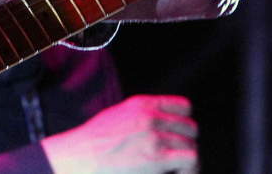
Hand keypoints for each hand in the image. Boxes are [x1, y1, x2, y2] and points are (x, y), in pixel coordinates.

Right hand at [42, 95, 198, 173]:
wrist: (79, 157)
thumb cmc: (94, 143)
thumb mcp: (118, 116)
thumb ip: (142, 116)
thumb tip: (162, 127)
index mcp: (142, 104)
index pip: (184, 107)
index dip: (185, 124)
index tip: (180, 137)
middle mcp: (151, 117)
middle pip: (191, 128)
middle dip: (187, 144)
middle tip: (177, 159)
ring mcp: (155, 137)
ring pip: (192, 146)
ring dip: (188, 161)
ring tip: (176, 171)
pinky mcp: (157, 158)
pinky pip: (191, 160)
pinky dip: (190, 170)